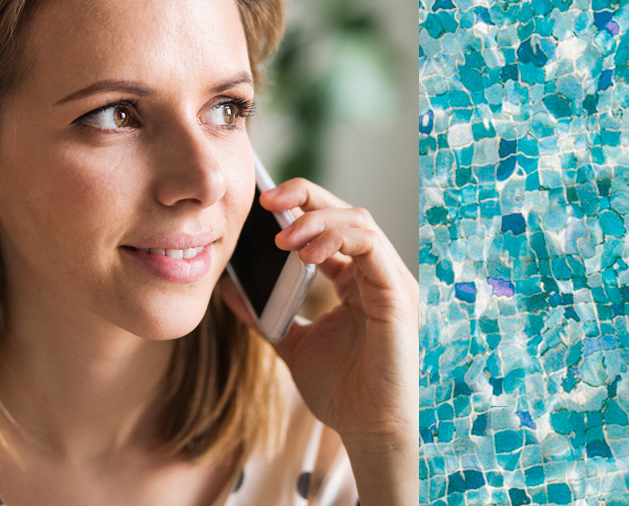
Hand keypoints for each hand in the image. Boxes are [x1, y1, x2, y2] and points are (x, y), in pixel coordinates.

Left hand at [256, 178, 419, 504]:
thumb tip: (231, 289)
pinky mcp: (397, 293)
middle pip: (345, 212)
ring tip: (281, 237)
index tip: (260, 206)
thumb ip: (266, 315)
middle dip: (305, 196)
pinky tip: (306, 253)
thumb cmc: (345, 393)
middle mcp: (374, 275)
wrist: (371, 431)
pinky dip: (336, 238)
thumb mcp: (293, 344)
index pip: (328, 227)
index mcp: (353, 282)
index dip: (298, 208)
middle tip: (266, 201)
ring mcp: (389, 281)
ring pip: (359, 220)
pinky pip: (371, 246)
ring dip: (316, 219)